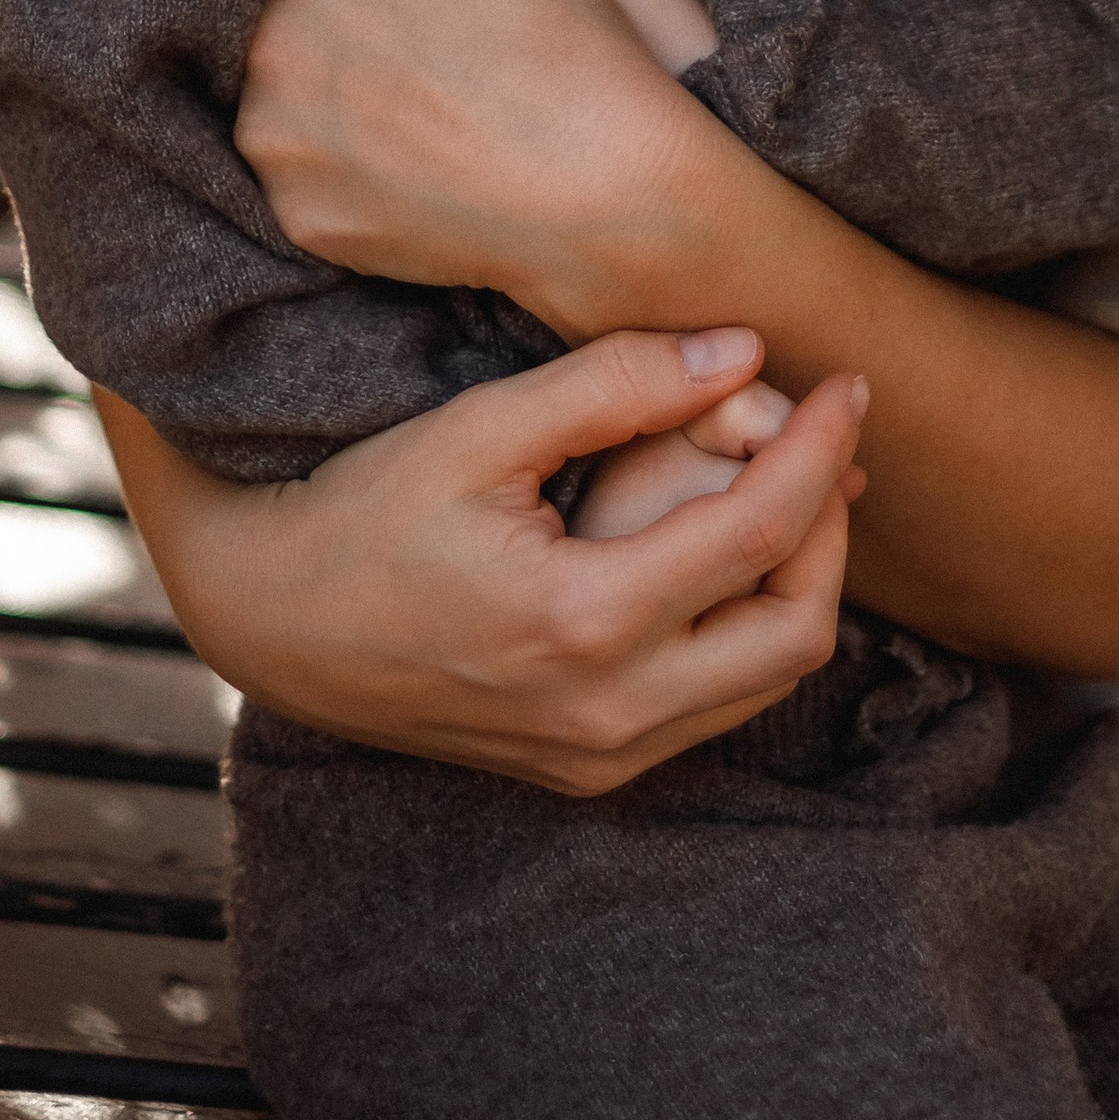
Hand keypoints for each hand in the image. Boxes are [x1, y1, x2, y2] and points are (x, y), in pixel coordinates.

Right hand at [95, 329, 866, 793]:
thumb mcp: (481, 427)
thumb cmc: (366, 506)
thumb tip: (744, 350)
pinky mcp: (584, 769)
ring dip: (795, 581)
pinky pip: (711, 708)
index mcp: (581, 625)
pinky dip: (744, 628)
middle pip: (797, 631)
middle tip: (822, 440)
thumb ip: (615, 384)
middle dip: (829, 525)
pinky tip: (723, 551)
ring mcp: (596, 757)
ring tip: (784, 483)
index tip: (846, 382)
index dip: (820, 448)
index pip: (760, 534)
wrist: (272, 619)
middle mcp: (603, 715)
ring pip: (764, 681)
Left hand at [236, 0, 721, 314]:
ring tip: (416, 99)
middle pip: (275, 9)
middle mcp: (270, 43)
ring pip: (280, 91)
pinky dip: (344, 159)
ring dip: (326, 87)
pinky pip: (302, 168)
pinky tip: (411, 153)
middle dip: (329, 13)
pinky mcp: (296, 212)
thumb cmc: (557, 34)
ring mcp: (276, 138)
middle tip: (414, 37)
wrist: (600, 188)